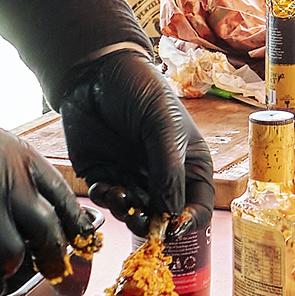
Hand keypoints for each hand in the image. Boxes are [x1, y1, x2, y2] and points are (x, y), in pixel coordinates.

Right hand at [0, 118, 91, 283]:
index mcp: (9, 151)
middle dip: (52, 256)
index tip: (78, 243)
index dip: (72, 225)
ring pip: (9, 256)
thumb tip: (55, 221)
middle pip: (44, 230)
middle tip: (51, 268)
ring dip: (2, 264)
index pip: (59, 196)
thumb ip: (15, 177)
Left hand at [57, 50, 213, 237]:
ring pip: (136, 214)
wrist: (96, 70)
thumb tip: (170, 213)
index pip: (198, 206)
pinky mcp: (105, 176)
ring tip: (121, 195)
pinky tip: (104, 187)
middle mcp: (163, 176)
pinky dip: (107, 201)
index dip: (189, 220)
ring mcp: (133, 177)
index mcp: (190, 163)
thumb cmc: (141, 88)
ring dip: (129, 213)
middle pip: (165, 217)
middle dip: (154, 223)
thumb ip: (168, 169)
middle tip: (141, 217)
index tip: (172, 224)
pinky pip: (108, 201)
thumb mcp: (163, 124)